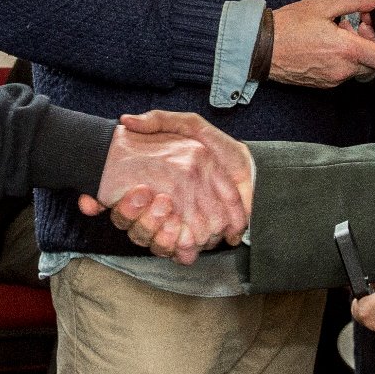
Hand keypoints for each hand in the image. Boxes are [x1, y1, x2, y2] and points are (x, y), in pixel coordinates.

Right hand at [76, 113, 248, 263]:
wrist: (248, 167)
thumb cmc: (218, 147)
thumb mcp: (189, 125)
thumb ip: (160, 120)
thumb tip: (126, 121)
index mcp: (155, 189)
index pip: (127, 209)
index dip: (126, 207)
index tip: (135, 192)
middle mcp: (164, 213)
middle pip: (139, 231)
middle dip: (142, 222)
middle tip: (154, 201)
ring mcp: (180, 229)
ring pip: (157, 245)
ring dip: (159, 237)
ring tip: (170, 219)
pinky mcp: (199, 239)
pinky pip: (183, 253)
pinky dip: (182, 249)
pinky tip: (186, 239)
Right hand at [272, 0, 374, 86]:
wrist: (261, 48)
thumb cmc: (289, 25)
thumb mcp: (322, 4)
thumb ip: (354, 1)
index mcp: (347, 50)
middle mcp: (343, 70)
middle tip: (359, 28)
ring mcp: (334, 80)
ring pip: (361, 69)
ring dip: (358, 53)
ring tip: (339, 33)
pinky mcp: (325, 84)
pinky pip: (345, 73)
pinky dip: (344, 60)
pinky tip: (329, 44)